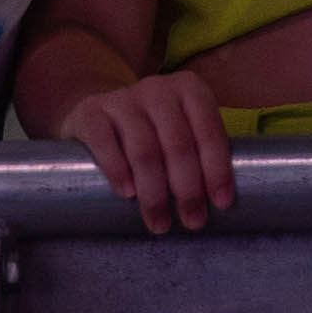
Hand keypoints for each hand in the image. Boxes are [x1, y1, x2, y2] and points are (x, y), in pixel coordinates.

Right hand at [59, 71, 233, 232]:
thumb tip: (221, 204)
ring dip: (155, 191)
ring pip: (144, 148)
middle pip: (177, 143)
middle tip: (193, 221)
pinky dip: (118, 170)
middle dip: (188, 188)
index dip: (217, 168)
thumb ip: (199, 154)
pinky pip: (104, 141)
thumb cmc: (152, 131)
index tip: (221, 203)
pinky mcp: (90, 112)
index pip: (209, 130)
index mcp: (189, 90)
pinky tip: (127, 194)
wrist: (98, 113)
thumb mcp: (181, 130)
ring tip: (160, 223)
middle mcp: (157, 89)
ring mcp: (122, 98)